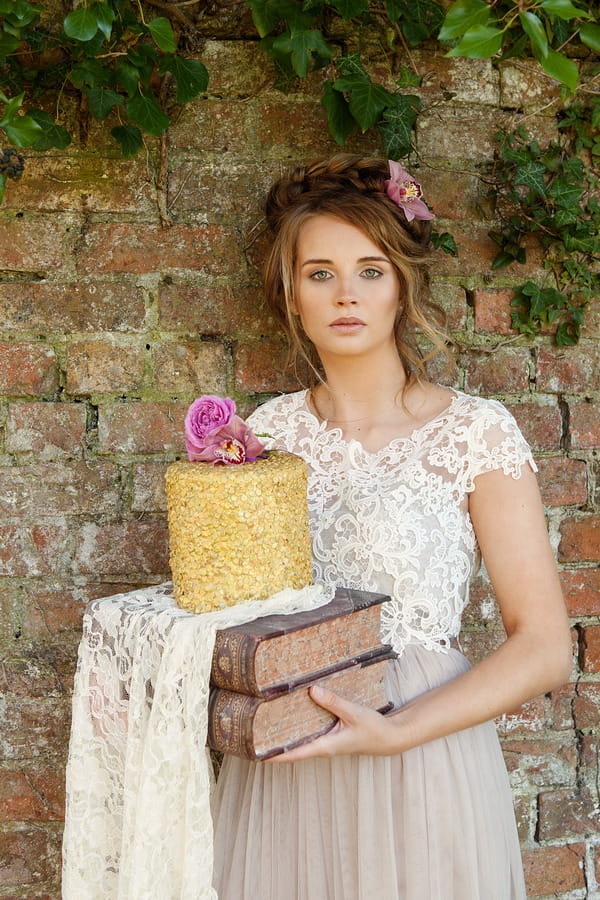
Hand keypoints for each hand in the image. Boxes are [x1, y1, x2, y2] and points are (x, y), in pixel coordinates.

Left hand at [266, 684, 398, 761]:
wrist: (389, 738)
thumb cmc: (373, 729)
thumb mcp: (353, 713)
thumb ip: (333, 702)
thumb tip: (312, 691)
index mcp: (324, 746)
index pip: (293, 754)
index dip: (273, 754)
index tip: (254, 753)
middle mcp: (322, 746)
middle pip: (292, 748)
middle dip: (274, 742)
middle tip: (252, 732)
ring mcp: (326, 742)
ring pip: (300, 740)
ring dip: (285, 734)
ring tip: (264, 722)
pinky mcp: (330, 735)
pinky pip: (310, 732)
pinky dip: (299, 726)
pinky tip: (293, 713)